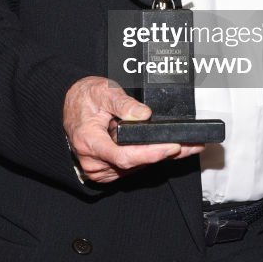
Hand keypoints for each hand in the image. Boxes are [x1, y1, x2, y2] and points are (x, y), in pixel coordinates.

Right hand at [63, 76, 203, 182]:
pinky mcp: (108, 170)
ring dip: (161, 157)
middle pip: (134, 164)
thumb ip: (123, 103)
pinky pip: (132, 166)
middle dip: (165, 154)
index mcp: (90, 142)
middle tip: (192, 145)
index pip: (124, 156)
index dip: (150, 154)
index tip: (172, 146)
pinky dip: (150, 157)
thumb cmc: (84, 98)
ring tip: (187, 145)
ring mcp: (100, 168)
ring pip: (136, 167)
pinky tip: (167, 149)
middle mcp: (94, 161)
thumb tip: (144, 115)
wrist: (70, 105)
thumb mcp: (103, 91)